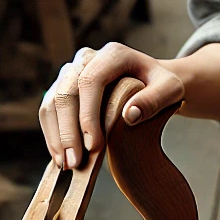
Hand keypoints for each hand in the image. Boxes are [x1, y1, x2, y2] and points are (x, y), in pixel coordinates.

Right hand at [37, 42, 184, 169]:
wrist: (151, 82)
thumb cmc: (161, 86)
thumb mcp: (171, 90)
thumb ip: (155, 100)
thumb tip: (129, 116)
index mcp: (112, 54)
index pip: (90, 81)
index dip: (88, 115)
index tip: (95, 146)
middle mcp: (86, 59)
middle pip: (66, 92)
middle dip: (68, 131)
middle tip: (75, 163)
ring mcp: (70, 72)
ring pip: (52, 102)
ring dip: (56, 136)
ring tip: (66, 165)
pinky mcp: (62, 88)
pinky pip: (49, 111)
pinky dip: (53, 135)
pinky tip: (60, 157)